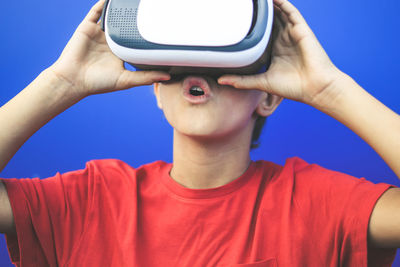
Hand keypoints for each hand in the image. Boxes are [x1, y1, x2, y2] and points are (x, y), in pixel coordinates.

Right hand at [49, 0, 169, 98]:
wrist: (73, 80)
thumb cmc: (99, 83)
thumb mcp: (127, 80)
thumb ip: (146, 77)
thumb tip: (168, 77)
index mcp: (121, 53)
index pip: (136, 41)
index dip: (146, 34)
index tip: (160, 28)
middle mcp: (111, 42)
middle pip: (126, 26)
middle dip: (135, 18)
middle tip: (150, 9)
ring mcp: (99, 34)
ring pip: (112, 17)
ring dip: (121, 9)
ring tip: (135, 2)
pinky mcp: (88, 27)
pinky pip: (96, 11)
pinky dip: (104, 3)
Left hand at [218, 0, 343, 106]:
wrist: (315, 88)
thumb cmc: (293, 87)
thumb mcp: (261, 82)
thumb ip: (242, 80)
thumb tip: (221, 81)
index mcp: (274, 50)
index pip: (260, 33)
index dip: (250, 26)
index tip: (235, 20)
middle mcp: (283, 39)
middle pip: (269, 20)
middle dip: (258, 13)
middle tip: (243, 4)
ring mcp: (292, 33)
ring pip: (278, 13)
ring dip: (268, 6)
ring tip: (255, 0)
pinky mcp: (300, 29)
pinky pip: (290, 11)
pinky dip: (282, 3)